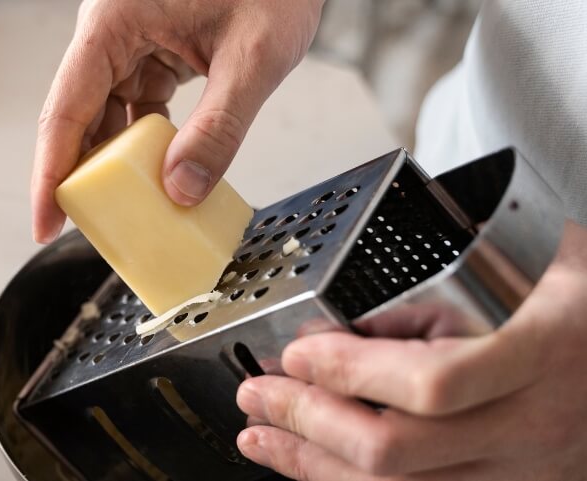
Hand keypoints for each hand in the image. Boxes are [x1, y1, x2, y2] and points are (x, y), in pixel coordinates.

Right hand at [31, 0, 323, 242]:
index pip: (65, 108)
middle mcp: (111, 31)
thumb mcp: (254, 55)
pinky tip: (160, 174)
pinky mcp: (153, 50)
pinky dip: (146, 143)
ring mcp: (130, 41)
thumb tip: (183, 189)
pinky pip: (137, 105)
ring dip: (117, 162)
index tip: (46, 222)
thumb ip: (220, 126)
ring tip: (127, 209)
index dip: (51, 172)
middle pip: (78, 115)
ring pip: (106, 114)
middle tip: (91, 227)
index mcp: (113, 22)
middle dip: (82, 175)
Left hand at [235, 220, 586, 480]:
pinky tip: (315, 465)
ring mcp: (527, 473)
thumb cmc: (576, 300)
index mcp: (540, 352)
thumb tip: (339, 335)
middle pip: (396, 452)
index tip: (296, 351)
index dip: (349, 372)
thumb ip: (432, 305)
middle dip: (306, 422)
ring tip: (262, 438)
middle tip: (257, 394)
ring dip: (313, 465)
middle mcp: (533, 425)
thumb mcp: (523, 269)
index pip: (430, 384)